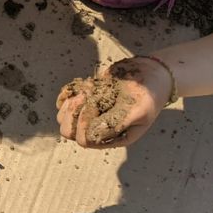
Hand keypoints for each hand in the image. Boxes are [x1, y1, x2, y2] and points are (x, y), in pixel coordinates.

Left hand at [55, 57, 172, 147]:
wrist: (150, 73)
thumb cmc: (148, 94)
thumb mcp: (138, 111)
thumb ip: (116, 125)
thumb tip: (92, 135)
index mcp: (113, 137)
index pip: (84, 139)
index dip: (84, 124)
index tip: (94, 104)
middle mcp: (98, 130)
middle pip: (68, 131)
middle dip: (73, 113)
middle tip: (86, 96)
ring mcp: (88, 116)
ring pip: (63, 117)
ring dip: (72, 101)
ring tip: (89, 89)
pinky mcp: (83, 101)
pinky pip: (62, 102)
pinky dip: (68, 93)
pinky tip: (85, 85)